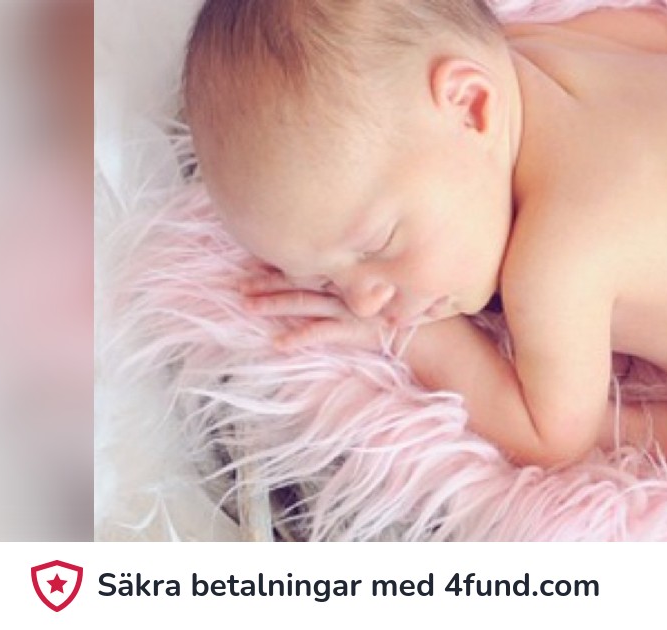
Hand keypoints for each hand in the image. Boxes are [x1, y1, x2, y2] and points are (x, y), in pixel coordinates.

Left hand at [239, 265, 399, 351]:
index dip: (281, 265)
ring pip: (303, 303)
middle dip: (266, 283)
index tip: (254, 261)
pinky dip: (299, 338)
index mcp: (347, 274)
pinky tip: (278, 343)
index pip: (308, 266)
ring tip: (247, 306)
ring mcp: (346, 308)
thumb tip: (334, 274)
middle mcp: (343, 287)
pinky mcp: (352, 330)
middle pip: (298, 281)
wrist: (429, 330)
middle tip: (238, 284)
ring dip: (273, 304)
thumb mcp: (381, 285)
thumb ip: (359, 277)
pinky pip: (321, 333)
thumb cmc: (404, 307)